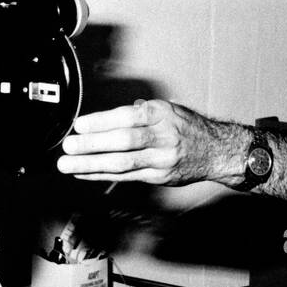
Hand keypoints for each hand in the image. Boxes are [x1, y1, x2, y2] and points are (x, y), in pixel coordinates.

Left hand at [57, 99, 243, 186]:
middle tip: (69, 146)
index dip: (102, 122)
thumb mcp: (168, 109)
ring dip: (92, 164)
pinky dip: (102, 175)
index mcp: (162, 114)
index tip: (80, 125)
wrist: (217, 151)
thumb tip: (108, 117)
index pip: (127, 117)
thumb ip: (139, 112)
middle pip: (123, 141)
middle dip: (92, 144)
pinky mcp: (159, 176)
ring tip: (69, 164)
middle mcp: (163, 136)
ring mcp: (161, 159)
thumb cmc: (188, 128)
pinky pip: (126, 177)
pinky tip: (84, 174)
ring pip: (123, 162)